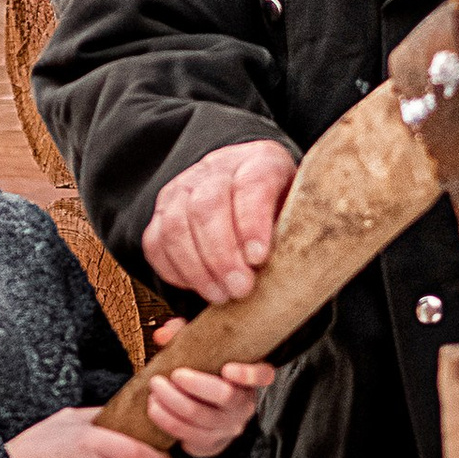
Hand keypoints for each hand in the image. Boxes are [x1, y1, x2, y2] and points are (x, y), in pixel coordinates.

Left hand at [140, 320, 273, 457]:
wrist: (203, 408)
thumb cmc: (203, 373)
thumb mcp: (198, 350)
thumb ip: (182, 336)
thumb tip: (162, 335)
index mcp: (248, 378)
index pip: (262, 375)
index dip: (249, 374)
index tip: (228, 368)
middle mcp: (243, 404)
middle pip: (226, 396)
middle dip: (196, 385)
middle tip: (173, 374)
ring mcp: (229, 426)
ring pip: (202, 418)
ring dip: (174, 403)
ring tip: (155, 389)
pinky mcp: (211, 442)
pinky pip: (189, 436)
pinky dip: (168, 421)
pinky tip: (154, 408)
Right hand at [144, 138, 295, 302]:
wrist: (254, 196)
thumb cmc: (285, 215)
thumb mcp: (303, 216)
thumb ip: (300, 237)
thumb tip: (295, 280)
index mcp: (261, 162)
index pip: (252, 184)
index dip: (252, 222)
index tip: (258, 258)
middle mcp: (218, 168)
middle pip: (207, 206)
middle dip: (222, 254)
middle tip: (240, 289)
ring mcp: (184, 188)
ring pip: (175, 225)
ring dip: (197, 268)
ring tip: (221, 296)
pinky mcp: (162, 212)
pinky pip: (156, 243)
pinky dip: (175, 271)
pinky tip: (199, 287)